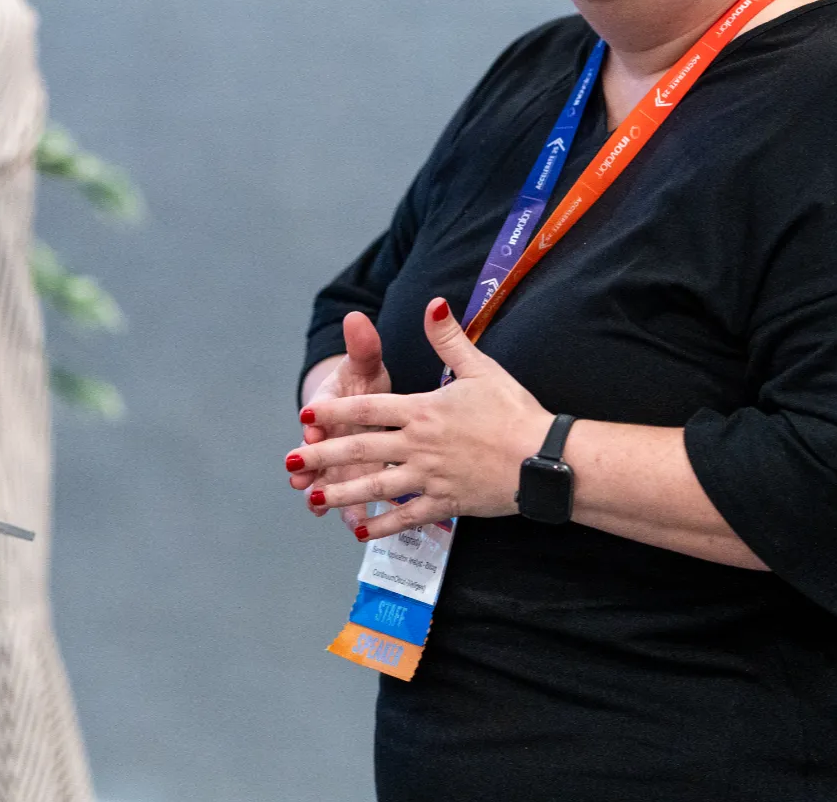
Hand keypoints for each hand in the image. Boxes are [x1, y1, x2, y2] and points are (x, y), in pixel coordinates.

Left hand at [288, 297, 552, 541]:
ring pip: (376, 487)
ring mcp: (430, 477)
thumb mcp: (481, 368)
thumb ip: (449, 339)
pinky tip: (361, 531)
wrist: (545, 459)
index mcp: (423, 411)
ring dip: (342, 494)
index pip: (368, 409)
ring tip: (313, 499)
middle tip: (291, 463)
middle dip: (323, 456)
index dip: (335, 412)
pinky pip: (407, 516)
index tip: (308, 416)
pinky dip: (383, 525)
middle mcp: (418, 445)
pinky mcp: (446, 503)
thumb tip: (433, 303)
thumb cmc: (515, 412)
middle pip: (361, 450)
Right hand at [289, 312, 392, 529]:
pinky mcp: (355, 479)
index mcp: (329, 406)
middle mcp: (328, 437)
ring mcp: (340, 461)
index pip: (318, 413)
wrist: (365, 403)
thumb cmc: (364, 382)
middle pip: (315, 453)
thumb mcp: (365, 363)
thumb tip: (356, 317)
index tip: (309, 427)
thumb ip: (362, 345)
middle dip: (309, 467)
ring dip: (324, 495)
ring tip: (320, 510)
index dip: (314, 421)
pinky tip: (354, 526)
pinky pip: (350, 498)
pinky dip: (350, 512)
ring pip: (329, 480)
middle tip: (300, 480)